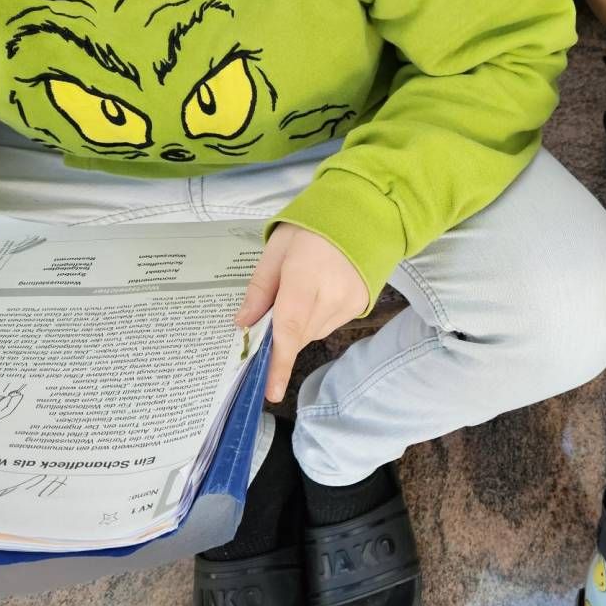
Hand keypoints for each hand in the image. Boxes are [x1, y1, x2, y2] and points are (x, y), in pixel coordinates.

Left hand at [236, 223, 369, 402]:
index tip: (270, 391)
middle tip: (274, 305)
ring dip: (299, 323)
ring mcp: (350, 304)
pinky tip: (319, 292)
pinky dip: (316, 317)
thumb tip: (242, 324)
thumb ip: (259, 289)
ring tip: (303, 289)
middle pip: (297, 335)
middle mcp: (331, 297)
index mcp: (304, 279)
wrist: (362, 214)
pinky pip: (329, 325)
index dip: (278, 363)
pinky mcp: (360, 306)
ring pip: (313, 332)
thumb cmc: (312, 227)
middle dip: (280, 331)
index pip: (288, 330)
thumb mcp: (276, 249)